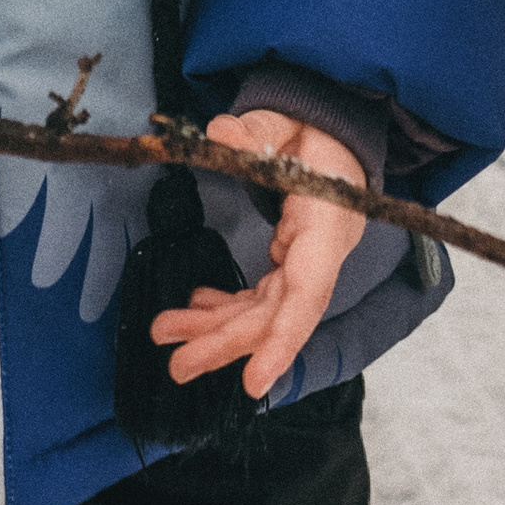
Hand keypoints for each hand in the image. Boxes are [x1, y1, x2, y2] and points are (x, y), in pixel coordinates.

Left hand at [151, 112, 368, 405]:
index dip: (283, 339)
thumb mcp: (286, 122)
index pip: (309, 292)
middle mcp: (322, 253)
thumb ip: (255, 131)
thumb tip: (220, 133)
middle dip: (227, 341)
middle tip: (177, 364)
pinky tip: (194, 308)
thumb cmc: (315, 131)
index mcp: (327, 222)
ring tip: (167, 333)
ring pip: (264, 311)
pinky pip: (259, 297)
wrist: (337, 134)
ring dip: (216, 327)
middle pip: (277, 312)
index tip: (255, 383)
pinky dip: (225, 307)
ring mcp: (308, 262)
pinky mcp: (292, 263)